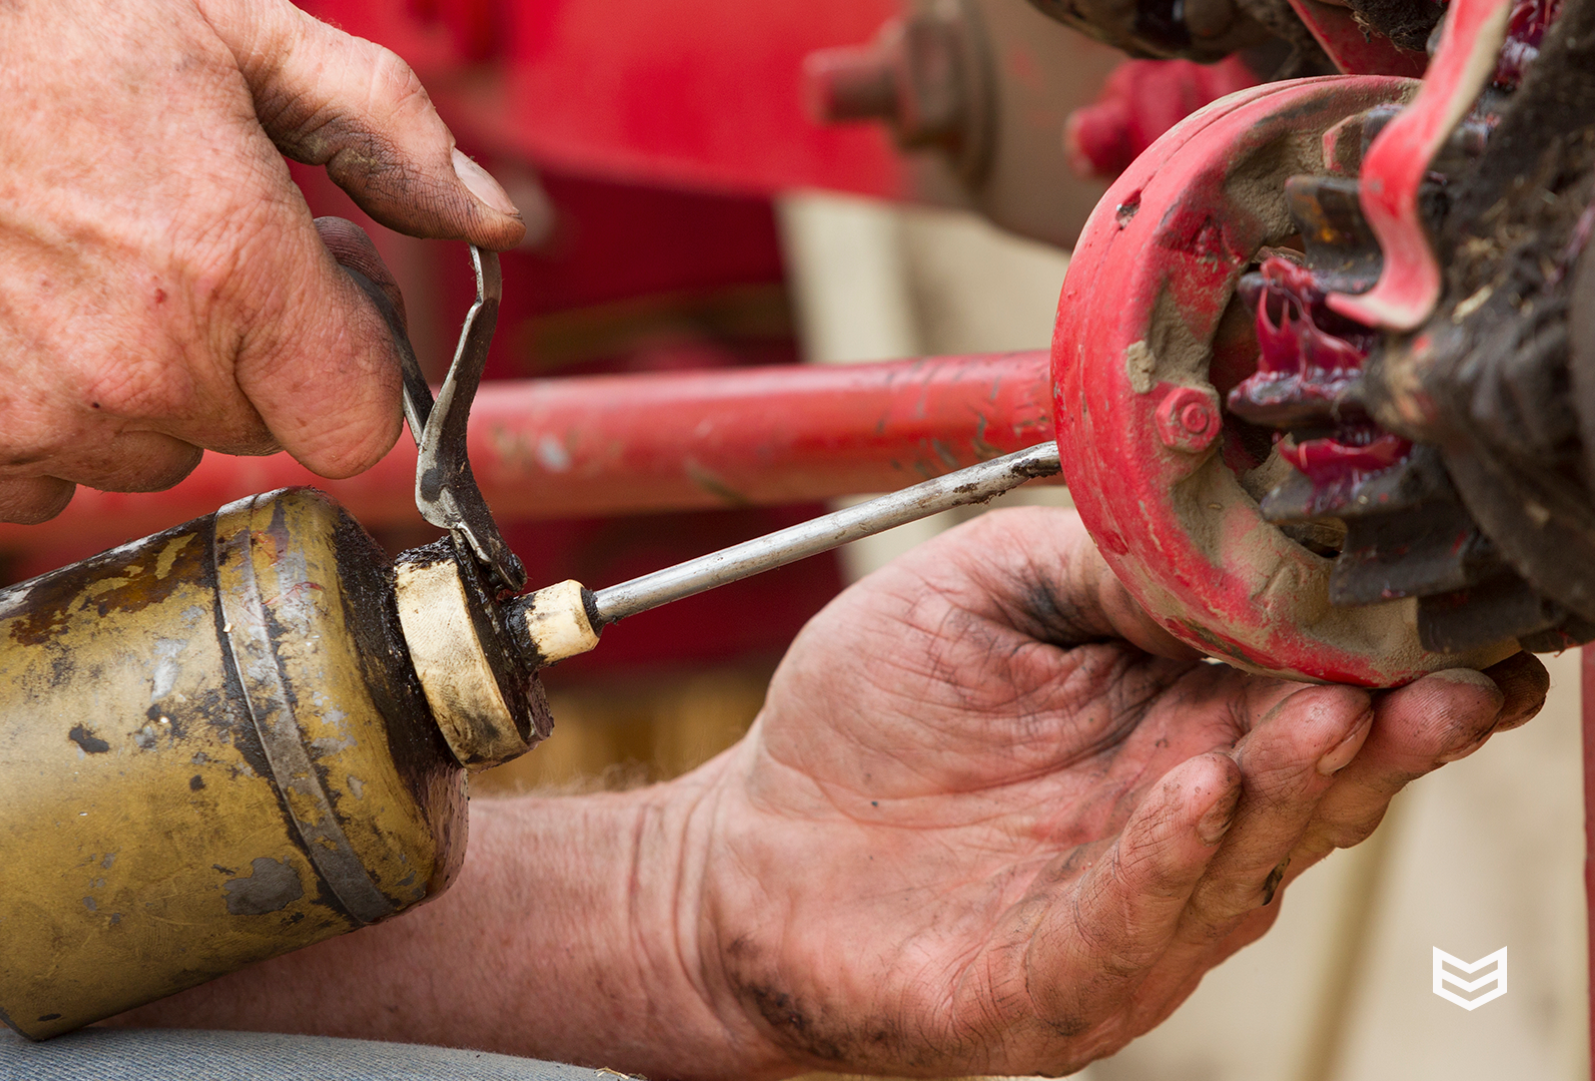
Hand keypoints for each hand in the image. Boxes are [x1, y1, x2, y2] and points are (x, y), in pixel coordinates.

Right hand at [0, 0, 521, 521]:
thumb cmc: (16, 36)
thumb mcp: (232, 38)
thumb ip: (386, 135)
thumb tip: (498, 220)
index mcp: (241, 274)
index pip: (365, 421)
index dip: (349, 364)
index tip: (310, 310)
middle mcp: (153, 371)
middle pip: (263, 432)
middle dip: (248, 357)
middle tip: (179, 252)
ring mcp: (50, 427)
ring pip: (158, 460)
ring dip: (147, 392)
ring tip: (79, 274)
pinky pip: (53, 482)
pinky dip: (48, 420)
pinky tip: (8, 323)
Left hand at [675, 506, 1546, 1077]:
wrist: (749, 844)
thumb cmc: (870, 716)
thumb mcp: (987, 591)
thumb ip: (1107, 566)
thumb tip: (1233, 529)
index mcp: (1176, 723)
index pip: (1312, 692)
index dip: (1389, 659)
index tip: (1463, 615)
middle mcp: (1176, 822)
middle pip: (1313, 779)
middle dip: (1389, 727)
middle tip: (1447, 675)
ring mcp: (1125, 912)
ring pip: (1243, 855)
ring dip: (1296, 784)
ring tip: (1335, 712)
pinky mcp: (1049, 978)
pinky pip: (1126, 924)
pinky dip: (1169, 862)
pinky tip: (1198, 792)